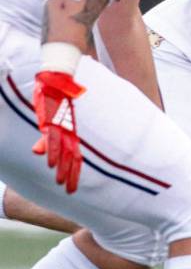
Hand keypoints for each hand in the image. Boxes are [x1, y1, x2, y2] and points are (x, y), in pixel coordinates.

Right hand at [32, 70, 86, 193]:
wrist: (60, 77)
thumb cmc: (56, 96)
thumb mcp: (51, 119)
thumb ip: (46, 136)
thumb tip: (37, 151)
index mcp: (70, 131)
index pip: (75, 155)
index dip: (74, 170)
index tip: (72, 185)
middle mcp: (68, 130)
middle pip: (71, 156)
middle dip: (71, 175)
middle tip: (70, 191)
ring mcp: (61, 125)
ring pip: (63, 151)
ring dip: (61, 167)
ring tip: (60, 182)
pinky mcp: (52, 119)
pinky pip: (52, 138)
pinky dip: (50, 151)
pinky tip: (49, 163)